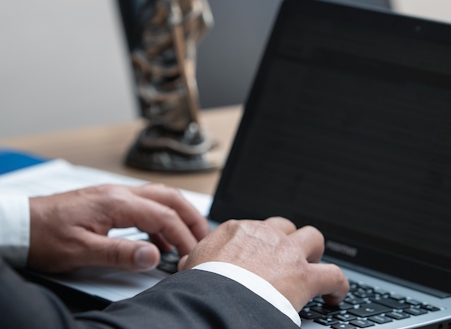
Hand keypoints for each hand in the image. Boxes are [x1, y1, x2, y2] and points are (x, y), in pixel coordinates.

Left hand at [28, 183, 209, 273]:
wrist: (20, 224)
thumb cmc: (44, 235)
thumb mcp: (80, 251)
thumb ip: (120, 253)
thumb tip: (154, 256)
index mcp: (116, 202)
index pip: (162, 215)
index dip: (183, 235)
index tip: (192, 254)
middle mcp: (119, 192)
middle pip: (168, 197)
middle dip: (190, 215)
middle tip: (203, 237)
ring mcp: (114, 195)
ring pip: (158, 197)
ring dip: (177, 215)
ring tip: (187, 238)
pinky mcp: (108, 201)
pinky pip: (143, 205)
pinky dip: (158, 219)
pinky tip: (157, 239)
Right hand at [180, 217, 348, 311]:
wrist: (219, 298)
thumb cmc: (205, 283)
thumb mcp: (192, 264)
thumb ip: (194, 259)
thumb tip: (187, 262)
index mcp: (239, 230)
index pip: (256, 228)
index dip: (260, 242)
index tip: (260, 255)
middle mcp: (266, 235)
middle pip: (287, 226)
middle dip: (289, 241)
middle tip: (286, 260)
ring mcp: (287, 253)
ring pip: (314, 237)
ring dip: (315, 252)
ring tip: (313, 268)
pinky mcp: (305, 276)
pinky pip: (334, 275)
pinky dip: (338, 285)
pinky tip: (335, 295)